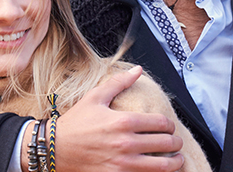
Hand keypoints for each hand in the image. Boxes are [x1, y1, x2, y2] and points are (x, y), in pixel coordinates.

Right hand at [52, 66, 184, 171]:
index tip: (169, 126)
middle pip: (165, 143)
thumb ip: (119, 82)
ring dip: (174, 162)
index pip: (160, 123)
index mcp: (124, 121)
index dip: (170, 124)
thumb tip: (137, 70)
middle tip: (176, 142)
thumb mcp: (95, 97)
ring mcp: (123, 164)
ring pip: (162, 166)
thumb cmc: (75, 123)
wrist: (55, 149)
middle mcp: (126, 143)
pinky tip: (159, 171)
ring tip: (177, 159)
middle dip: (175, 142)